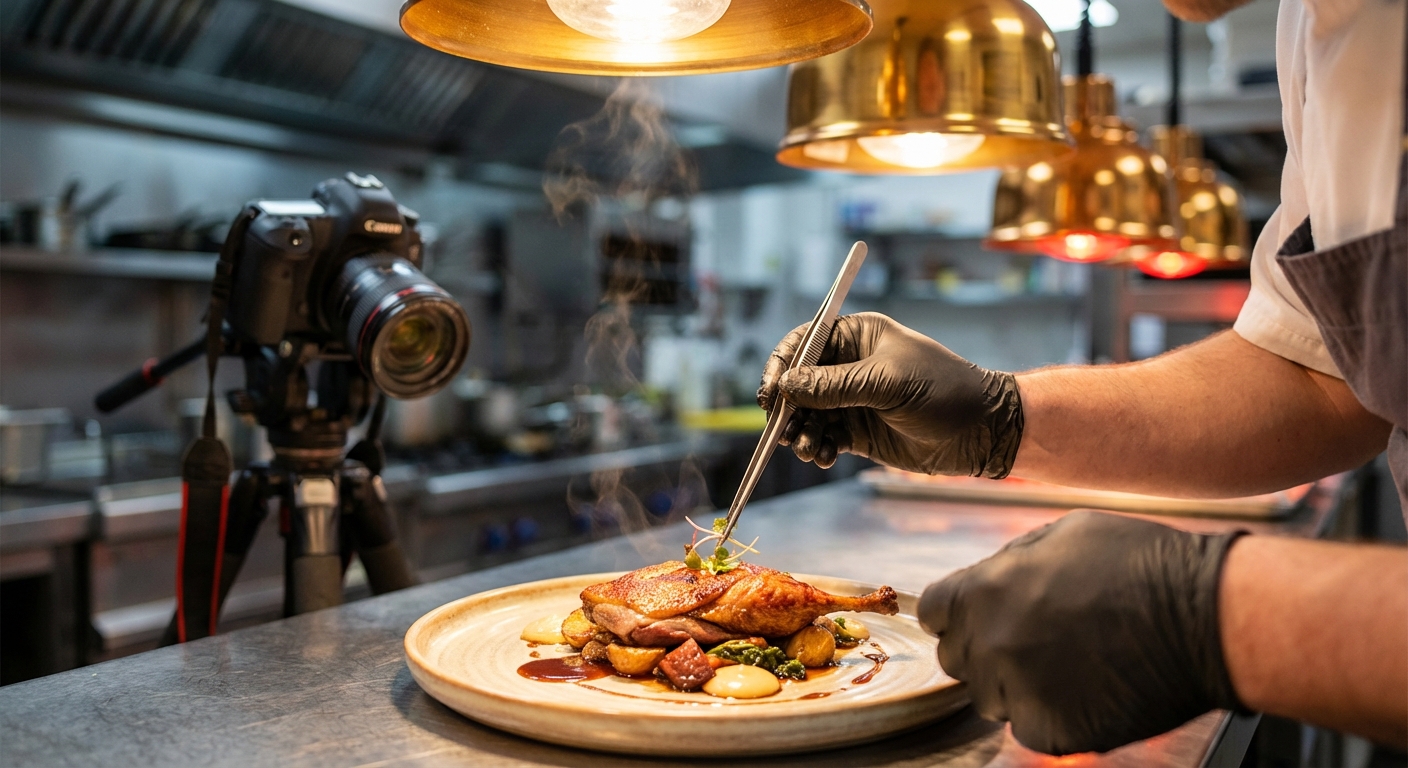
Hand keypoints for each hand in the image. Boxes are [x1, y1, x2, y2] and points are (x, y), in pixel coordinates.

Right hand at [756, 312, 1021, 476]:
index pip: (804, 343)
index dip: (781, 366)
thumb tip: (786, 386)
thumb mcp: (887, 382)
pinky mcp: (858, 432)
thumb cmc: (943, 390)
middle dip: (787, 408)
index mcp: (857, 336)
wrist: (982, 431)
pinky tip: (823, 457)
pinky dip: (816, 448)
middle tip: (783, 431)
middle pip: (798, 383)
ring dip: (800, 433)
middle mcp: (849, 365)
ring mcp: (852, 400)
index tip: (771, 394)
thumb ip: (834, 386)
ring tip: (809, 450)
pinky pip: (823, 438)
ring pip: (807, 415)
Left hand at [918, 510, 1246, 754]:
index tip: (979, 615)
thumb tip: (989, 578)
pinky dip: (1050, 713)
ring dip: (1015, 683)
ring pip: (989, 696)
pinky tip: (1086, 687)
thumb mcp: (1062, 533)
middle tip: (1034, 638)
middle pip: (957, 657)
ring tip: (1067, 662)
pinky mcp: (1050, 731)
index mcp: (983, 590)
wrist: (1202, 616)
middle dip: (985, 647)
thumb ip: (1011, 562)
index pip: (934, 612)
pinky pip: (1028, 726)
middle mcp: (989, 643)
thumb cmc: (1139, 564)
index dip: (956, 613)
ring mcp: (1017, 691)